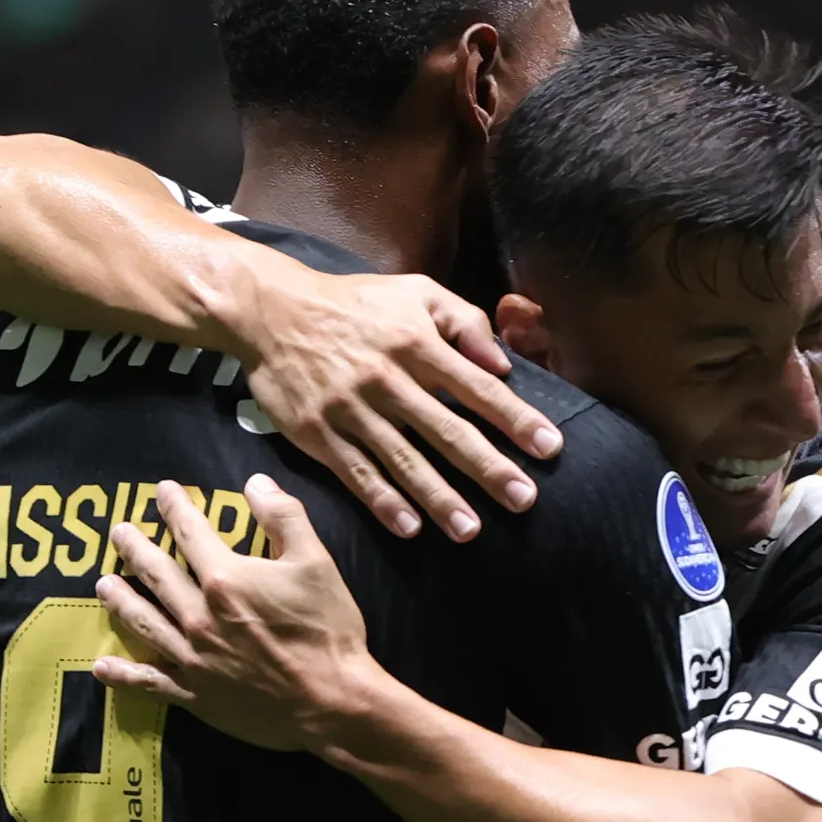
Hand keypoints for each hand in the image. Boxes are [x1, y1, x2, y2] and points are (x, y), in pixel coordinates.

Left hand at [89, 477, 389, 754]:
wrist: (331, 702)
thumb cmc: (328, 630)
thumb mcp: (316, 562)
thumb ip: (284, 516)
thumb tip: (255, 483)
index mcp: (226, 579)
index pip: (190, 533)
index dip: (174, 508)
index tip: (162, 491)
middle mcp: (198, 616)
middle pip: (156, 574)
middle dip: (135, 549)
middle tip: (118, 533)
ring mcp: (192, 658)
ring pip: (144, 622)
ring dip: (120, 601)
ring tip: (104, 585)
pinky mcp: (195, 694)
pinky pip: (150, 682)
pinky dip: (123, 676)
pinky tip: (103, 668)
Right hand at [241, 261, 564, 544]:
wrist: (271, 311)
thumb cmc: (355, 303)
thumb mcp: (414, 291)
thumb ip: (463, 320)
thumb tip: (500, 363)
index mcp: (416, 342)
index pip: (477, 387)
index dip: (515, 419)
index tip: (549, 448)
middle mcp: (387, 379)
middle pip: (446, 431)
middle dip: (488, 468)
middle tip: (524, 500)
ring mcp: (351, 409)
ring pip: (403, 460)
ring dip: (439, 498)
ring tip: (470, 530)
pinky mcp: (317, 433)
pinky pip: (356, 473)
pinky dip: (383, 502)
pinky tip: (410, 527)